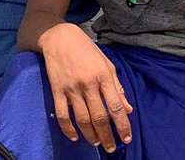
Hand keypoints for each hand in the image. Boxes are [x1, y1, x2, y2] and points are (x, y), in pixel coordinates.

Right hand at [39, 23, 132, 151]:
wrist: (59, 37)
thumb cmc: (86, 49)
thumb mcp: (106, 63)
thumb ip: (117, 87)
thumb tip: (127, 109)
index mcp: (103, 76)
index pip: (115, 106)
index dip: (122, 125)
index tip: (127, 138)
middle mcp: (88, 83)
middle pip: (99, 116)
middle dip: (107, 136)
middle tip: (111, 147)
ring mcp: (71, 88)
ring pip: (82, 118)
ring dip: (90, 135)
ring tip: (96, 142)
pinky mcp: (57, 90)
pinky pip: (62, 114)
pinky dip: (68, 129)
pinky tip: (75, 136)